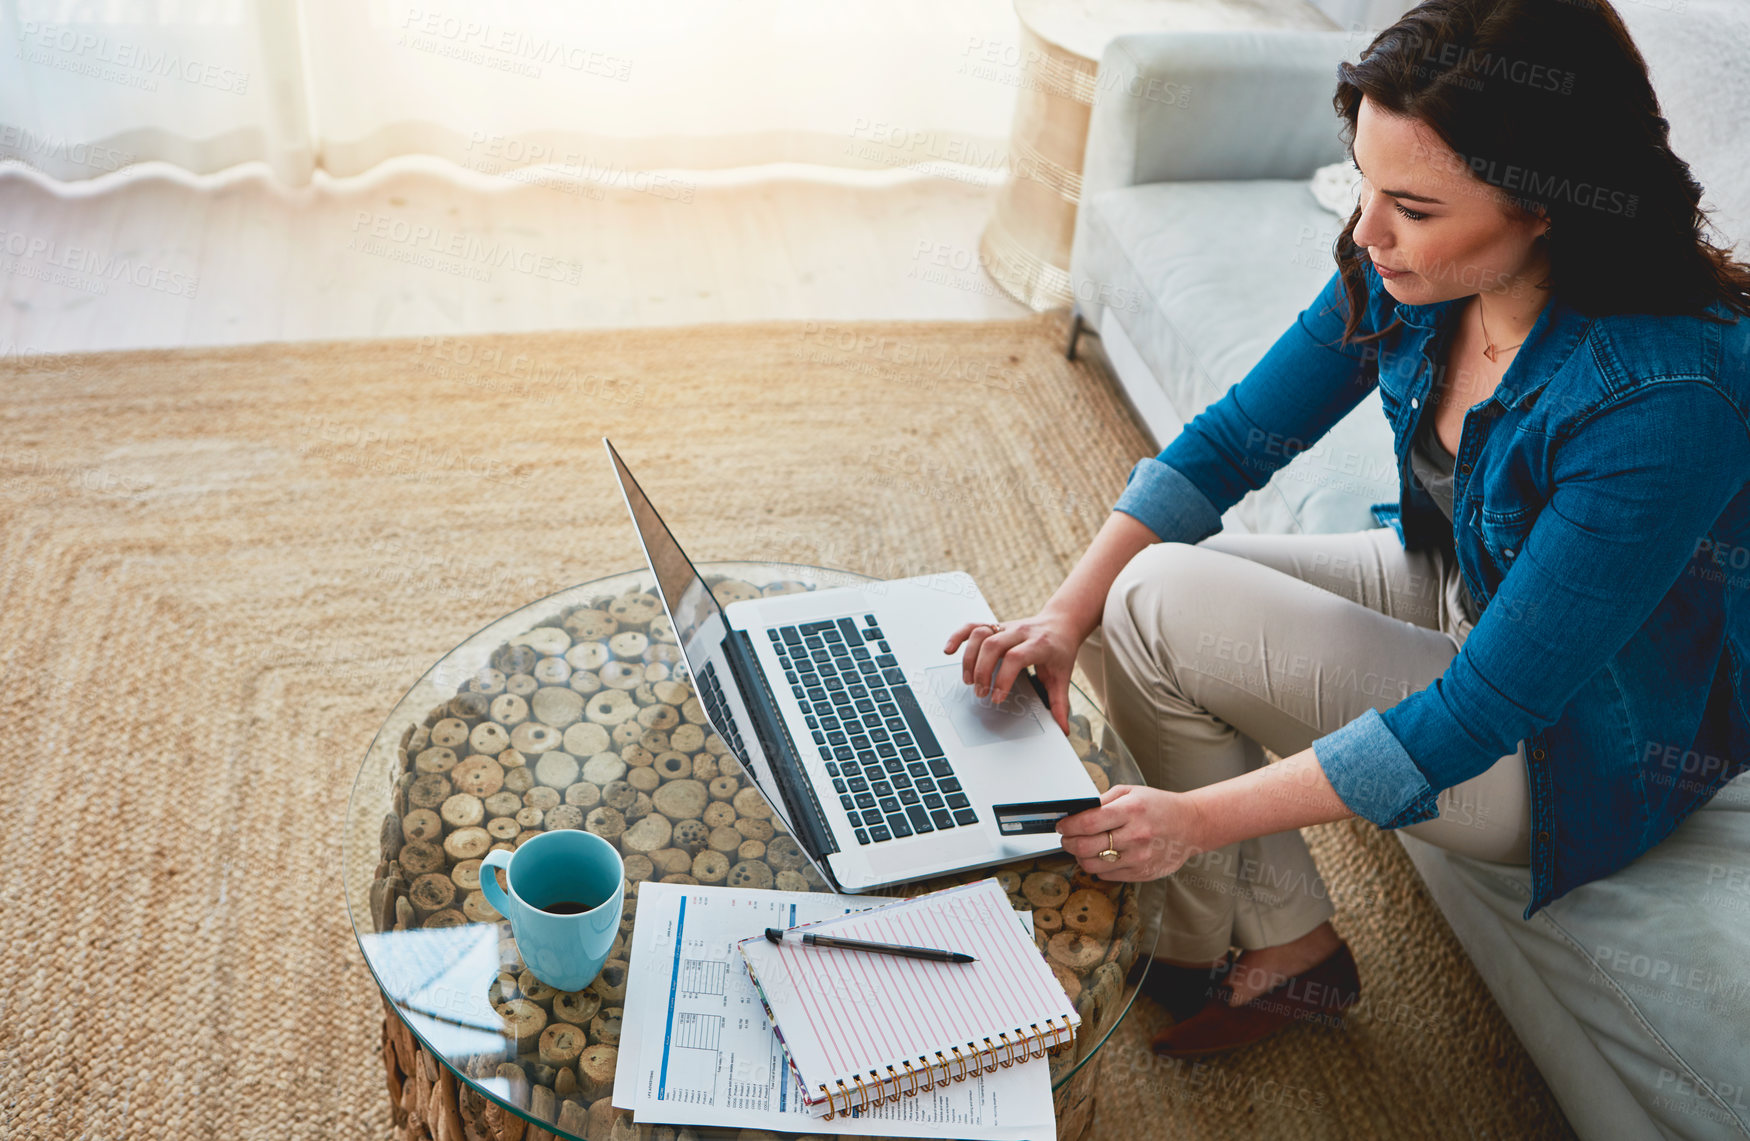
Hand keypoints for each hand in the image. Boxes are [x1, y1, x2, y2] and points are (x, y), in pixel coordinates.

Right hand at [941, 609, 1084, 734]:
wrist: (1061, 622)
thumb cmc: (1060, 649)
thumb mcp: (1063, 675)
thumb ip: (1060, 703)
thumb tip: (1063, 728)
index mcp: (1039, 644)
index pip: (1015, 657)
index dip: (1003, 678)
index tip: (998, 698)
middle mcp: (1020, 632)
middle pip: (993, 646)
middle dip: (982, 671)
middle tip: (981, 693)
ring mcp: (1006, 627)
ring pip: (980, 635)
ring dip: (970, 658)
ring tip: (969, 680)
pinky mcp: (995, 625)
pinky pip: (973, 626)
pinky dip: (959, 636)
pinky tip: (950, 650)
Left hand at [1056, 785, 1205, 880]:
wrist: (1191, 825)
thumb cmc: (1159, 807)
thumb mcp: (1131, 793)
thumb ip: (1102, 802)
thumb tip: (1075, 813)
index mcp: (1131, 811)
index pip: (1088, 822)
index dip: (1068, 825)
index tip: (1061, 825)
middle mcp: (1135, 835)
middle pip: (1085, 846)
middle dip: (1068, 842)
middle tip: (1065, 838)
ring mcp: (1139, 857)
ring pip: (1092, 864)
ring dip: (1080, 856)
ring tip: (1082, 847)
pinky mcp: (1141, 873)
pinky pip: (1106, 875)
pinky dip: (1098, 866)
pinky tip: (1101, 855)